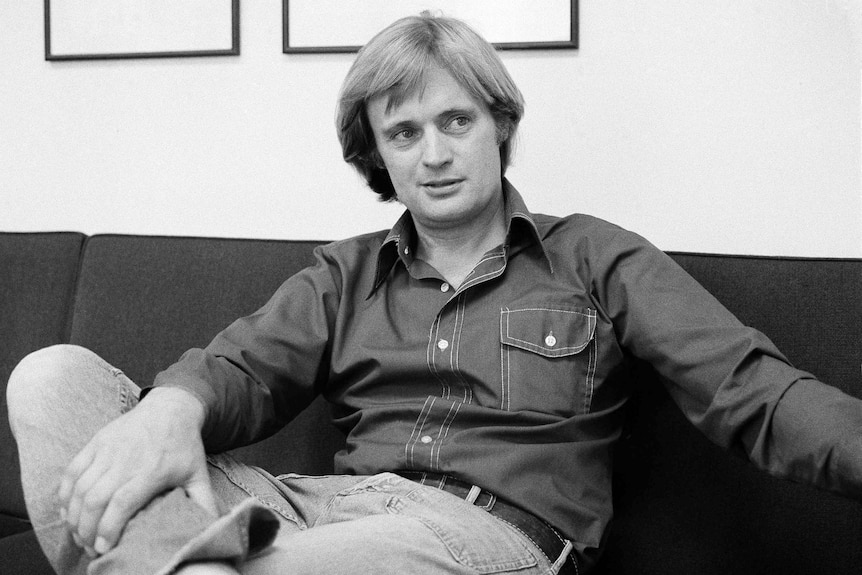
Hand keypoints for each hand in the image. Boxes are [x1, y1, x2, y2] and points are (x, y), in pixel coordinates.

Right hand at [57, 387, 218, 555]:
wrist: (171, 408)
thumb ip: (202, 502)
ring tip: (79, 535)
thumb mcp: (198, 473)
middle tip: (90, 548)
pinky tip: (67, 512)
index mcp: (151, 471)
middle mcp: (125, 460)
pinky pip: (72, 471)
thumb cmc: (184, 445)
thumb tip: (210, 528)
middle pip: (94, 500)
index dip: (108, 528)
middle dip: (86, 530)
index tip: (103, 548)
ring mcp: (107, 450)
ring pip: (79, 488)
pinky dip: (64, 494)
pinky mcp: (96, 443)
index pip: (121, 503)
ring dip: (73, 516)